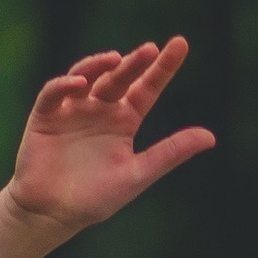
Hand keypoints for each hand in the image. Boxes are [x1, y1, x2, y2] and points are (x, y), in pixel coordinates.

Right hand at [9, 38, 216, 230]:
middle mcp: (100, 110)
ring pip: (86, 76)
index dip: (163, 67)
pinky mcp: (45, 116)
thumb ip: (171, 152)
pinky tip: (79, 84)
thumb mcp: (139, 174)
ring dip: (97, 65)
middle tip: (150, 50)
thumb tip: (211, 137)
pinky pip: (53, 93)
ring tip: (114, 59)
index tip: (180, 43)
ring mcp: (73, 110)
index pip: (147, 88)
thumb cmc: (97, 197)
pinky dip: (64, 85)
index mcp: (124, 121)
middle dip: (133, 63)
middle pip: (119, 78)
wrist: (54, 214)